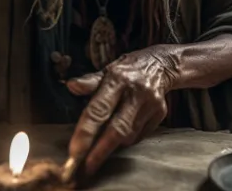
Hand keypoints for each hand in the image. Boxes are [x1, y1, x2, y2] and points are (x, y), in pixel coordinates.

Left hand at [65, 46, 177, 177]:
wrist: (160, 64)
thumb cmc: (127, 69)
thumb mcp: (107, 70)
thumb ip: (90, 81)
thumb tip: (71, 86)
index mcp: (117, 78)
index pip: (99, 109)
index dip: (86, 132)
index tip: (75, 152)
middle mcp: (135, 91)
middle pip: (116, 129)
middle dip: (100, 151)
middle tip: (86, 167)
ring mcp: (150, 103)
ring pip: (128, 135)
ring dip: (113, 144)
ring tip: (103, 142)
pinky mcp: (160, 113)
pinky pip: (139, 135)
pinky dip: (127, 138)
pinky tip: (122, 131)